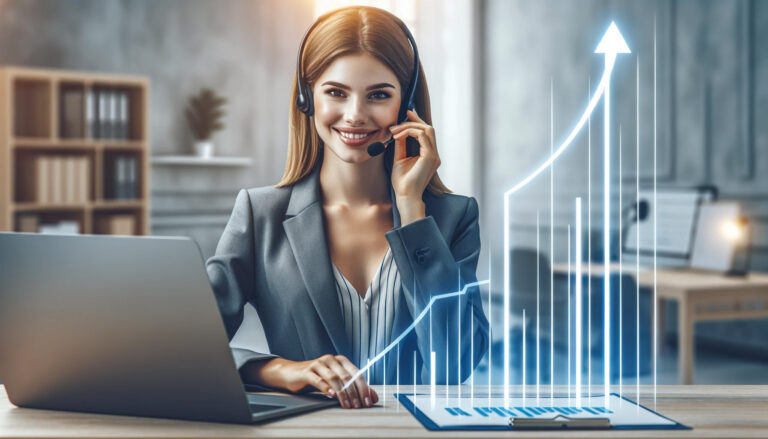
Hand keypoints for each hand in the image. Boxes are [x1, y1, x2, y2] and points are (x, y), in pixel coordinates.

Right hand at [251, 355, 377, 408]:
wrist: (291, 373)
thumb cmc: (316, 377)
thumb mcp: (336, 382)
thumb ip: (354, 388)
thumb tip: (372, 397)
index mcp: (341, 360)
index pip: (357, 374)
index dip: (364, 388)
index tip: (367, 402)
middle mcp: (331, 360)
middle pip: (347, 377)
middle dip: (354, 393)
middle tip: (357, 406)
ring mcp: (319, 364)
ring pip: (334, 378)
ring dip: (342, 393)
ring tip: (346, 404)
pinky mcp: (307, 371)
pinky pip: (318, 379)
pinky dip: (326, 388)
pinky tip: (331, 395)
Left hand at [389, 110, 440, 224]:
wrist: (406, 196)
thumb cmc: (402, 182)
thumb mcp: (400, 159)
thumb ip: (401, 146)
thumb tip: (398, 133)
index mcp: (429, 156)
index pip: (427, 133)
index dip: (417, 121)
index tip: (406, 113)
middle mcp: (434, 155)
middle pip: (428, 128)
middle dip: (413, 121)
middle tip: (397, 121)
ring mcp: (434, 155)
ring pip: (426, 129)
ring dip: (409, 126)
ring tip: (394, 131)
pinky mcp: (429, 156)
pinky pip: (421, 136)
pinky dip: (409, 132)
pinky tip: (398, 136)